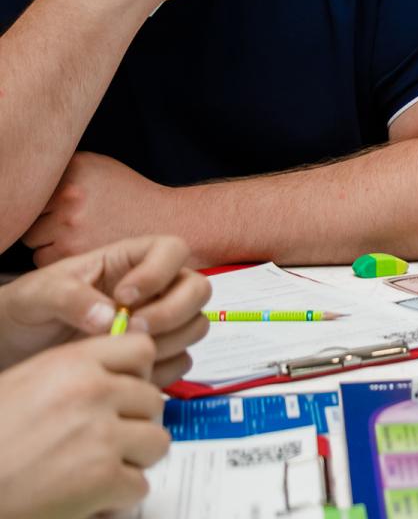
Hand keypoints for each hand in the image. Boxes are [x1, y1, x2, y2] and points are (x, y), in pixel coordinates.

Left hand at [0, 234, 209, 385]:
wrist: (13, 347)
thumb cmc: (27, 310)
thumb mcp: (38, 294)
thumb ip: (72, 298)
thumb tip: (109, 318)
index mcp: (130, 261)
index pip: (173, 249)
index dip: (159, 271)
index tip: (124, 296)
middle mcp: (154, 289)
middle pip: (198, 289)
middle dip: (172, 311)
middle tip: (133, 328)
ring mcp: (159, 323)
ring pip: (196, 325)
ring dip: (168, 340)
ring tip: (124, 350)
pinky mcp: (157, 356)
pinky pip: (181, 361)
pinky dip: (162, 368)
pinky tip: (127, 369)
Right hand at [0, 334, 169, 518]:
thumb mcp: (21, 385)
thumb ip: (71, 377)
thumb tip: (116, 380)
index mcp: (70, 364)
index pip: (141, 350)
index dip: (137, 376)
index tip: (124, 394)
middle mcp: (92, 393)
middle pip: (154, 401)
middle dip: (134, 425)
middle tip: (104, 443)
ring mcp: (101, 435)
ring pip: (157, 442)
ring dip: (132, 461)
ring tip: (96, 470)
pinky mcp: (102, 478)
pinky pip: (139, 485)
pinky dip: (116, 498)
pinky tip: (87, 498)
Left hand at [23, 154, 184, 270]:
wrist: (169, 222)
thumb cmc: (131, 198)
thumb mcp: (100, 168)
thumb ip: (64, 171)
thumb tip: (29, 179)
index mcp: (75, 168)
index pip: (34, 189)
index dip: (47, 201)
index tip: (64, 206)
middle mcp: (69, 194)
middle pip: (30, 215)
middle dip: (45, 222)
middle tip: (75, 224)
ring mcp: (69, 224)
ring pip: (34, 241)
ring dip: (50, 244)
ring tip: (80, 238)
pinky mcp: (73, 251)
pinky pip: (45, 260)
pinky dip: (59, 260)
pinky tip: (82, 252)